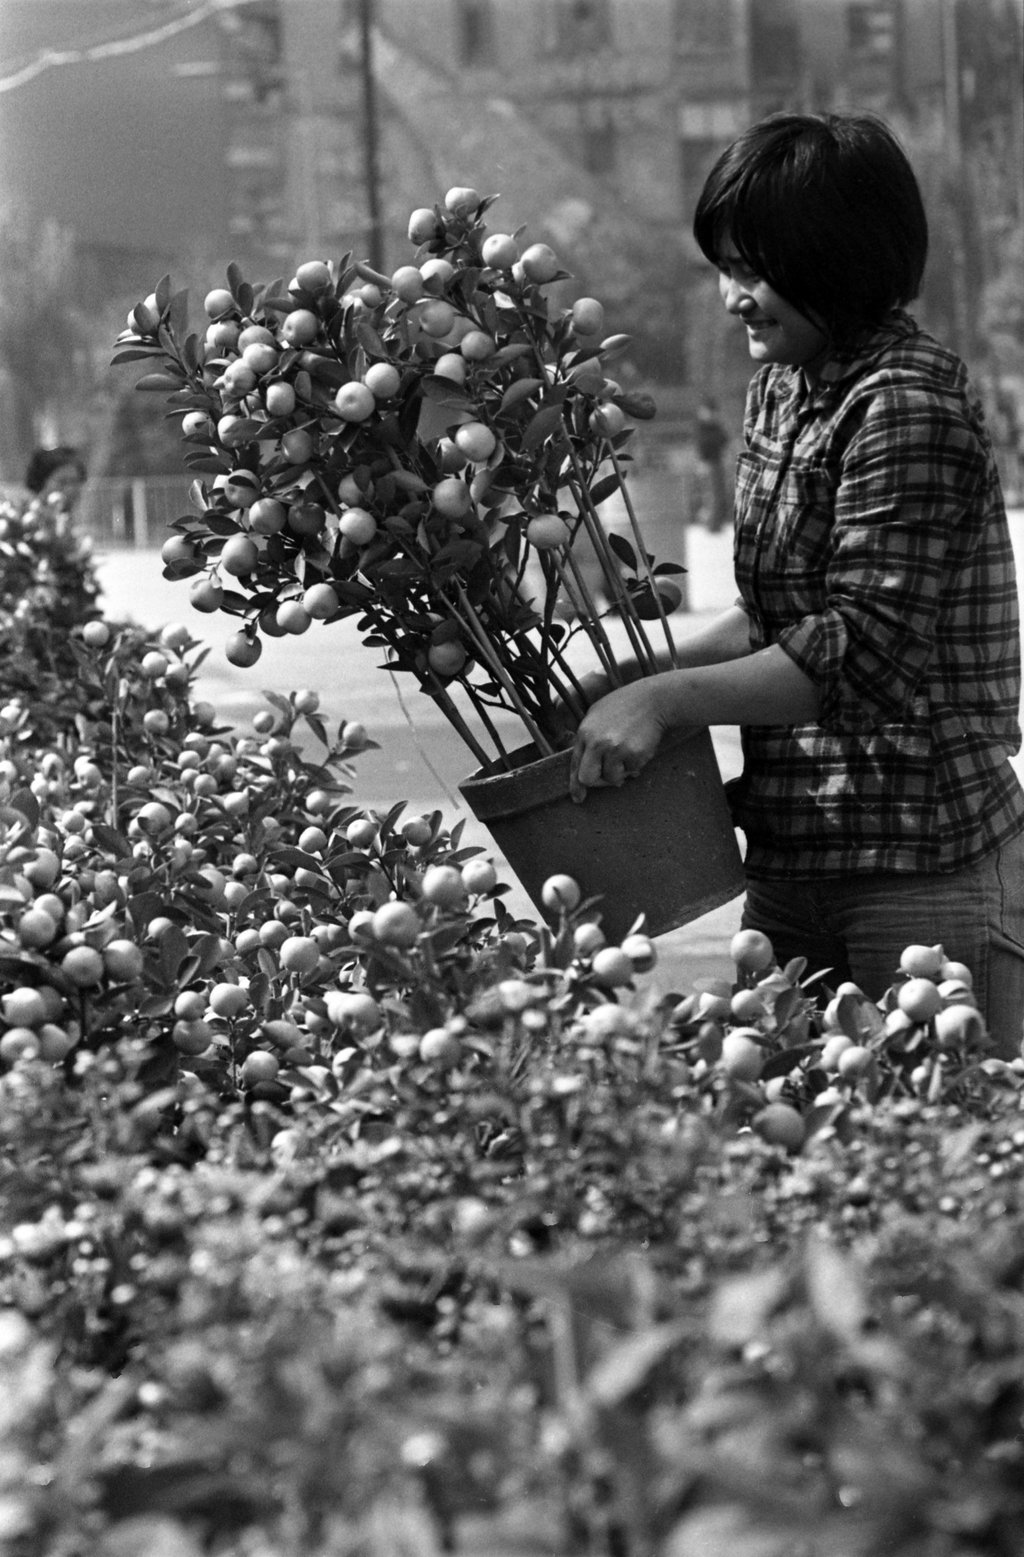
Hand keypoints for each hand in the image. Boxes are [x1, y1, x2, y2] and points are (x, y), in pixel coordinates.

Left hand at [568, 680, 668, 802]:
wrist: (654, 699)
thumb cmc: (626, 706)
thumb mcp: (597, 715)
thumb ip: (588, 738)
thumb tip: (585, 765)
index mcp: (585, 732)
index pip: (575, 764)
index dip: (575, 785)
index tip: (578, 797)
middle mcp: (597, 742)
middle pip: (587, 778)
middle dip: (598, 782)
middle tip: (609, 777)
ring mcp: (615, 749)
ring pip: (612, 778)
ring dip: (621, 771)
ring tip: (628, 753)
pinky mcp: (634, 755)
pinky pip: (631, 771)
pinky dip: (635, 765)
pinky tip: (639, 748)